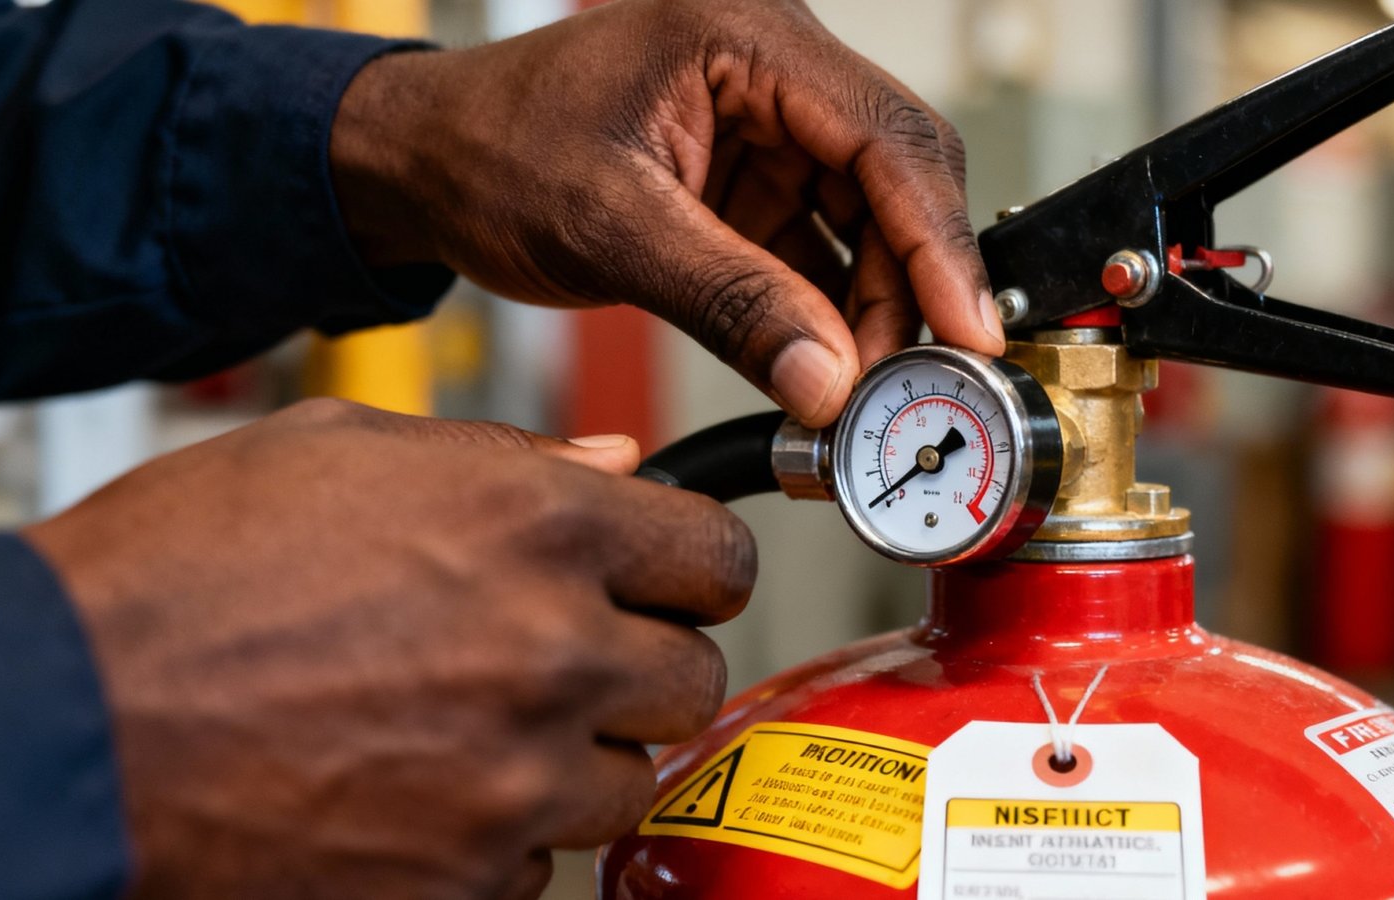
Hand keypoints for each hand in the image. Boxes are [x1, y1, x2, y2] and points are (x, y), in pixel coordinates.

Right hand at [22, 399, 754, 898]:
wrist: (68, 722)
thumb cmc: (182, 575)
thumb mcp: (341, 454)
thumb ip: (508, 458)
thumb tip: (615, 467)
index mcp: (538, 525)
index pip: (720, 556)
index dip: (691, 565)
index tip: (666, 577)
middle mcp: (552, 652)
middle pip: (693, 675)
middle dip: (639, 661)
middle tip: (563, 651)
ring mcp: (517, 780)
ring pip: (631, 776)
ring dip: (577, 751)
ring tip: (476, 719)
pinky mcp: (470, 879)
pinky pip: (545, 859)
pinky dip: (505, 830)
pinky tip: (425, 785)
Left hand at [330, 0, 1004, 427]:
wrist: (426, 162)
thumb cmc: (490, 150)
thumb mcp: (611, 227)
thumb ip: (729, 301)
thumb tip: (827, 380)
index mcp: (745, 35)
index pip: (887, 135)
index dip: (939, 240)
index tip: (968, 328)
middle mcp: (774, 71)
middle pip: (894, 181)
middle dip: (907, 287)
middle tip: (904, 382)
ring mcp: (768, 128)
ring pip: (867, 224)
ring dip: (871, 310)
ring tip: (855, 390)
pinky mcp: (752, 184)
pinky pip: (819, 250)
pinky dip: (827, 314)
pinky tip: (824, 368)